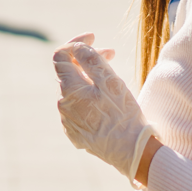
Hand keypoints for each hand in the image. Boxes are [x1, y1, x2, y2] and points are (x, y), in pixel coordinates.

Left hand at [53, 39, 157, 182]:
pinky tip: (107, 100)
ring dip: (90, 78)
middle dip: (87, 59)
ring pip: (74, 90)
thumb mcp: (110, 80)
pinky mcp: (75, 132)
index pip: (60, 55)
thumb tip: (76, 47)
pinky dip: (90, 97)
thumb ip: (90, 59)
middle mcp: (63, 105)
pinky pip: (78, 107)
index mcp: (69, 90)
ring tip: (112, 78)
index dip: (76, 42)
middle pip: (69, 72)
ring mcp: (68, 121)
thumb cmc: (123, 115)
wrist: (131, 152)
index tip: (94, 38)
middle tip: (111, 53)